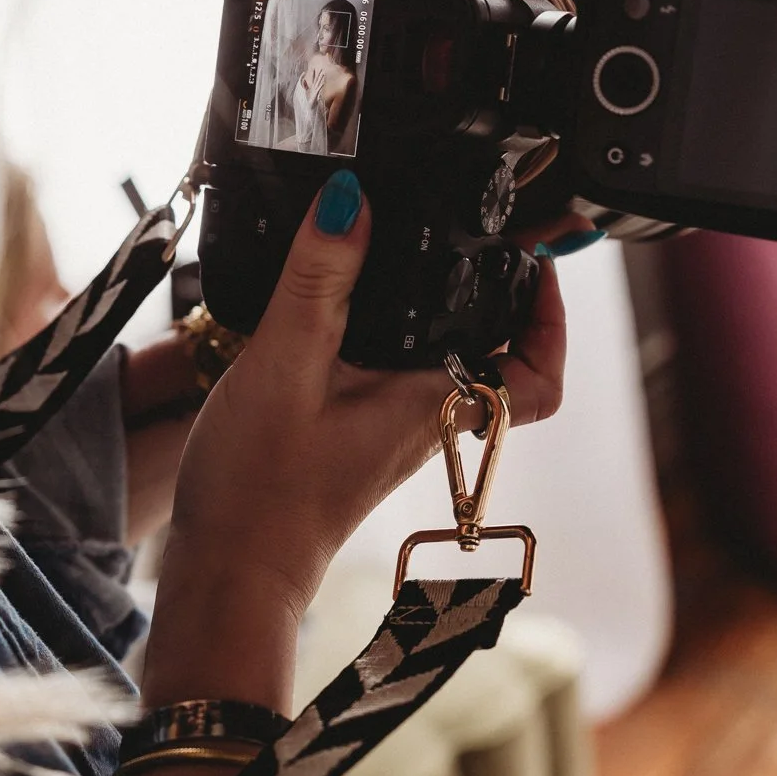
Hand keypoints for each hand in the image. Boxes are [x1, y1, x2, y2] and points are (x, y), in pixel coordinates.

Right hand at [138, 171, 566, 713]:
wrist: (225, 574)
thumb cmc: (258, 493)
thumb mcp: (284, 365)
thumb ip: (318, 280)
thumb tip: (352, 201)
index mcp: (433, 406)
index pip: (537, 375)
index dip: (551, 318)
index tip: (533, 260)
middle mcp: (425, 420)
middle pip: (492, 353)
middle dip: (491, 289)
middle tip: (470, 230)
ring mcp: (391, 429)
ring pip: (441, 360)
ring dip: (436, 305)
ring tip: (406, 246)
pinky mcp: (353, 431)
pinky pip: (394, 371)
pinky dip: (386, 327)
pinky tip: (342, 298)